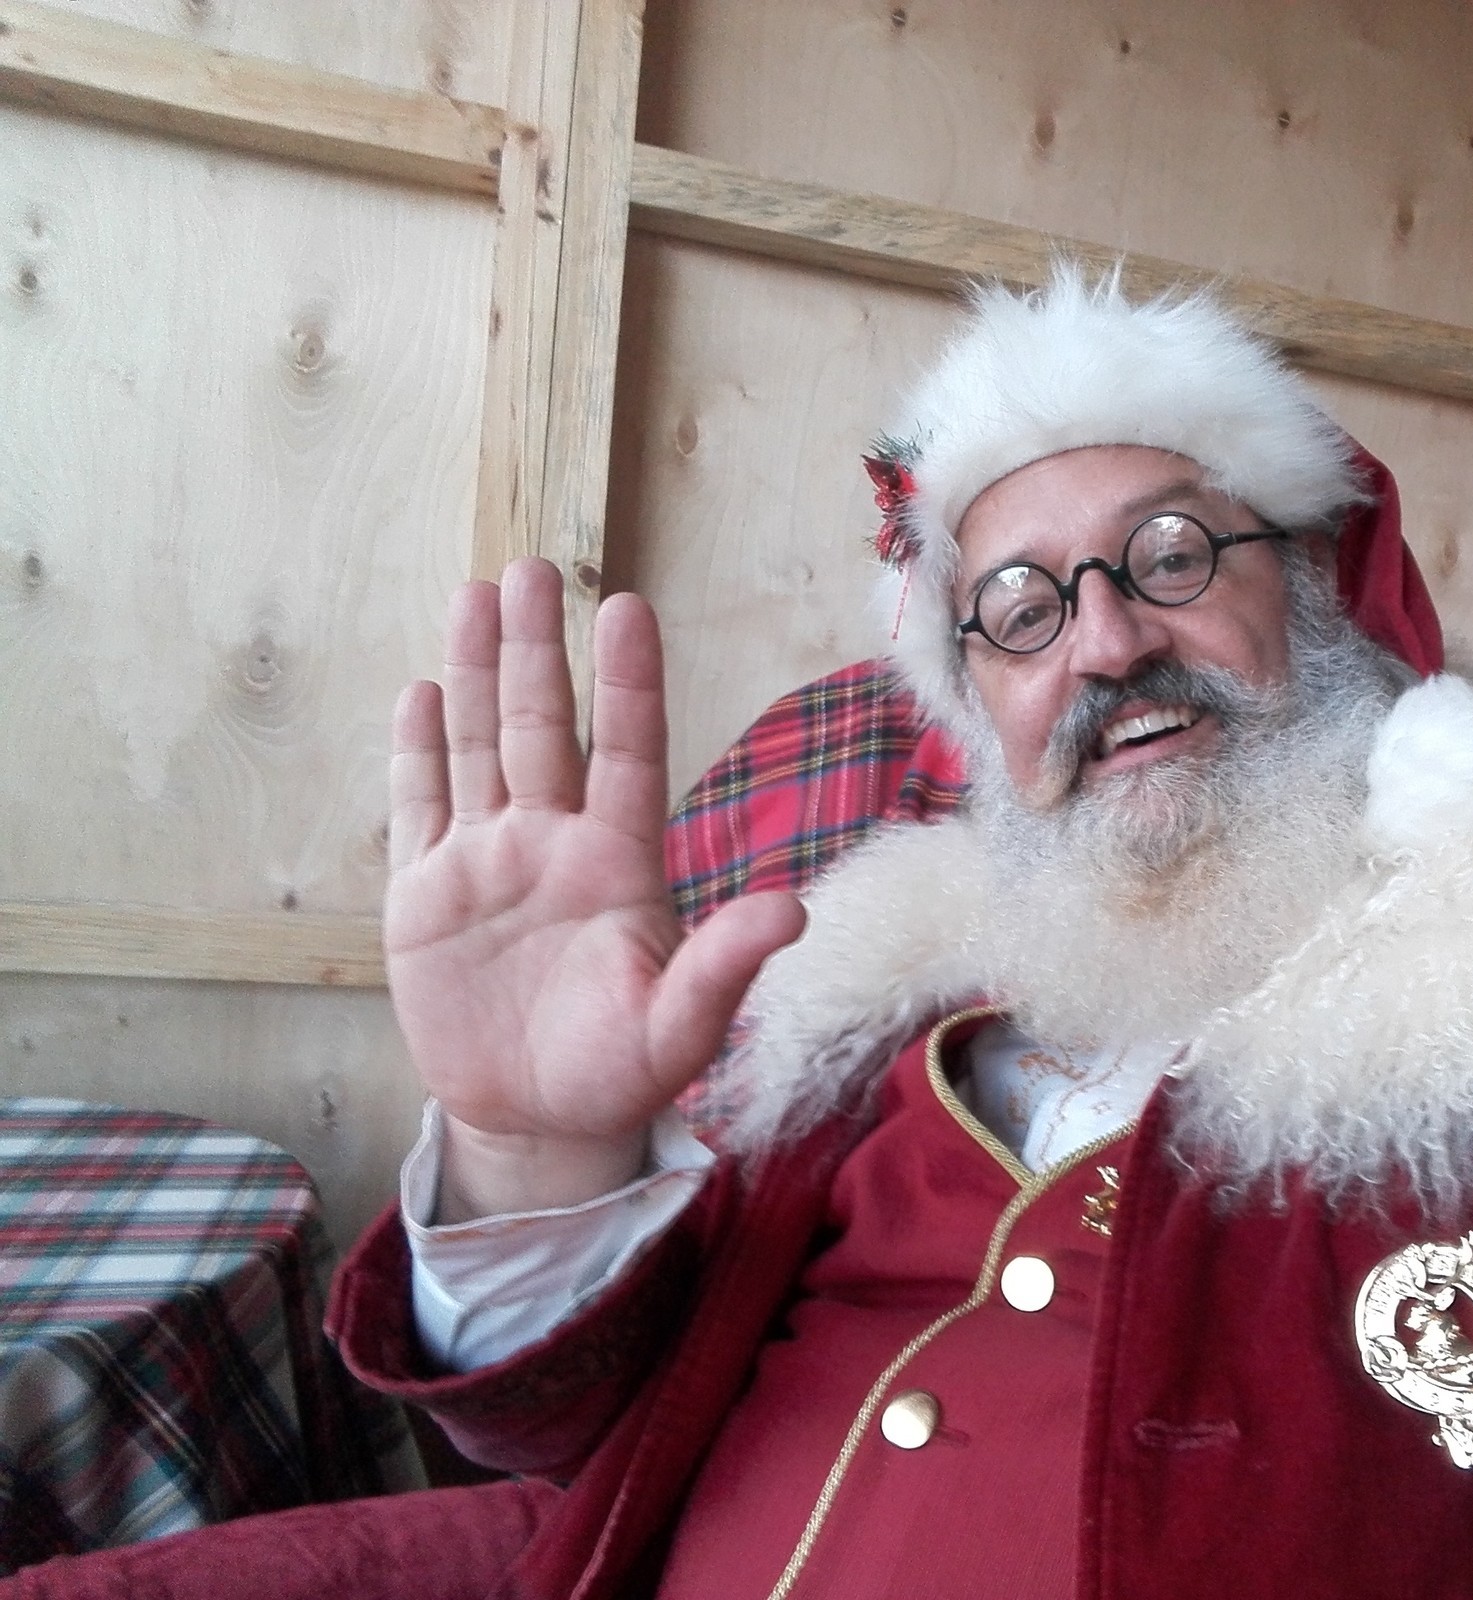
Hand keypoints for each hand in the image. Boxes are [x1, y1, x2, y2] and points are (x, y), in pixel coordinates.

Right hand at [386, 559, 803, 1220]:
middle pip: (542, 727)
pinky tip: (421, 690)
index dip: (626, 683)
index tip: (626, 609)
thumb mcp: (680, 1028)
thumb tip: (793, 910)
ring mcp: (486, 861)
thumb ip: (726, 965)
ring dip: (477, 672)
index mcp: (620, 862)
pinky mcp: (426, 895)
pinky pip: (420, 806)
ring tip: (478, 593)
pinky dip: (416, 751)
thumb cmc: (622, 1072)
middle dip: (537, 649)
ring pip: (480, 746)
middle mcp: (554, 842)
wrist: (538, 1123)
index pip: (626, 751)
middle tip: (536, 567)